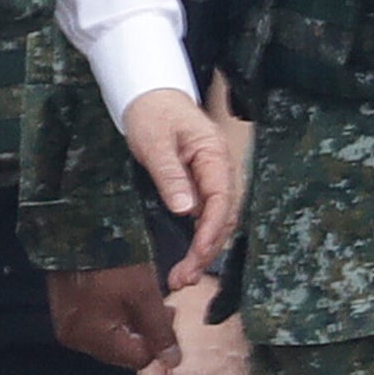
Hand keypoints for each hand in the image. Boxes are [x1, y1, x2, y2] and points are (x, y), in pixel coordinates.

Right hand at [50, 263, 172, 371]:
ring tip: (137, 294)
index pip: (138, 359)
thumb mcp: (144, 294)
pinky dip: (110, 313)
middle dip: (143, 332)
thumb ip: (160, 331)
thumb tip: (173, 362)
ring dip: (127, 322)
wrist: (77, 224)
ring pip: (109, 336)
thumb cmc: (113, 259)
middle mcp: (75, 338)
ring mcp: (66, 323)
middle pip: (121, 350)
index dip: (159, 340)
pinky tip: (118, 292)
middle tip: (157, 303)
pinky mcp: (63, 308)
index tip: (168, 311)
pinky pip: (94, 322)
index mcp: (93, 338)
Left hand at [121, 88, 243, 293]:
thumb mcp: (155, 143)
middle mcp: (220, 169)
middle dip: (206, 251)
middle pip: (223, 217)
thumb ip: (170, 175)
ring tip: (182, 278)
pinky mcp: (201, 186)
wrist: (150, 95)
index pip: (222, 200)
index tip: (196, 256)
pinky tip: (185, 258)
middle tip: (183, 278)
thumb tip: (186, 211)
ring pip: (216, 221)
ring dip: (203, 251)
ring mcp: (212, 178)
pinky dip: (197, 239)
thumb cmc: (152, 113)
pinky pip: (206, 217)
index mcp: (214, 154)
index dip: (211, 232)